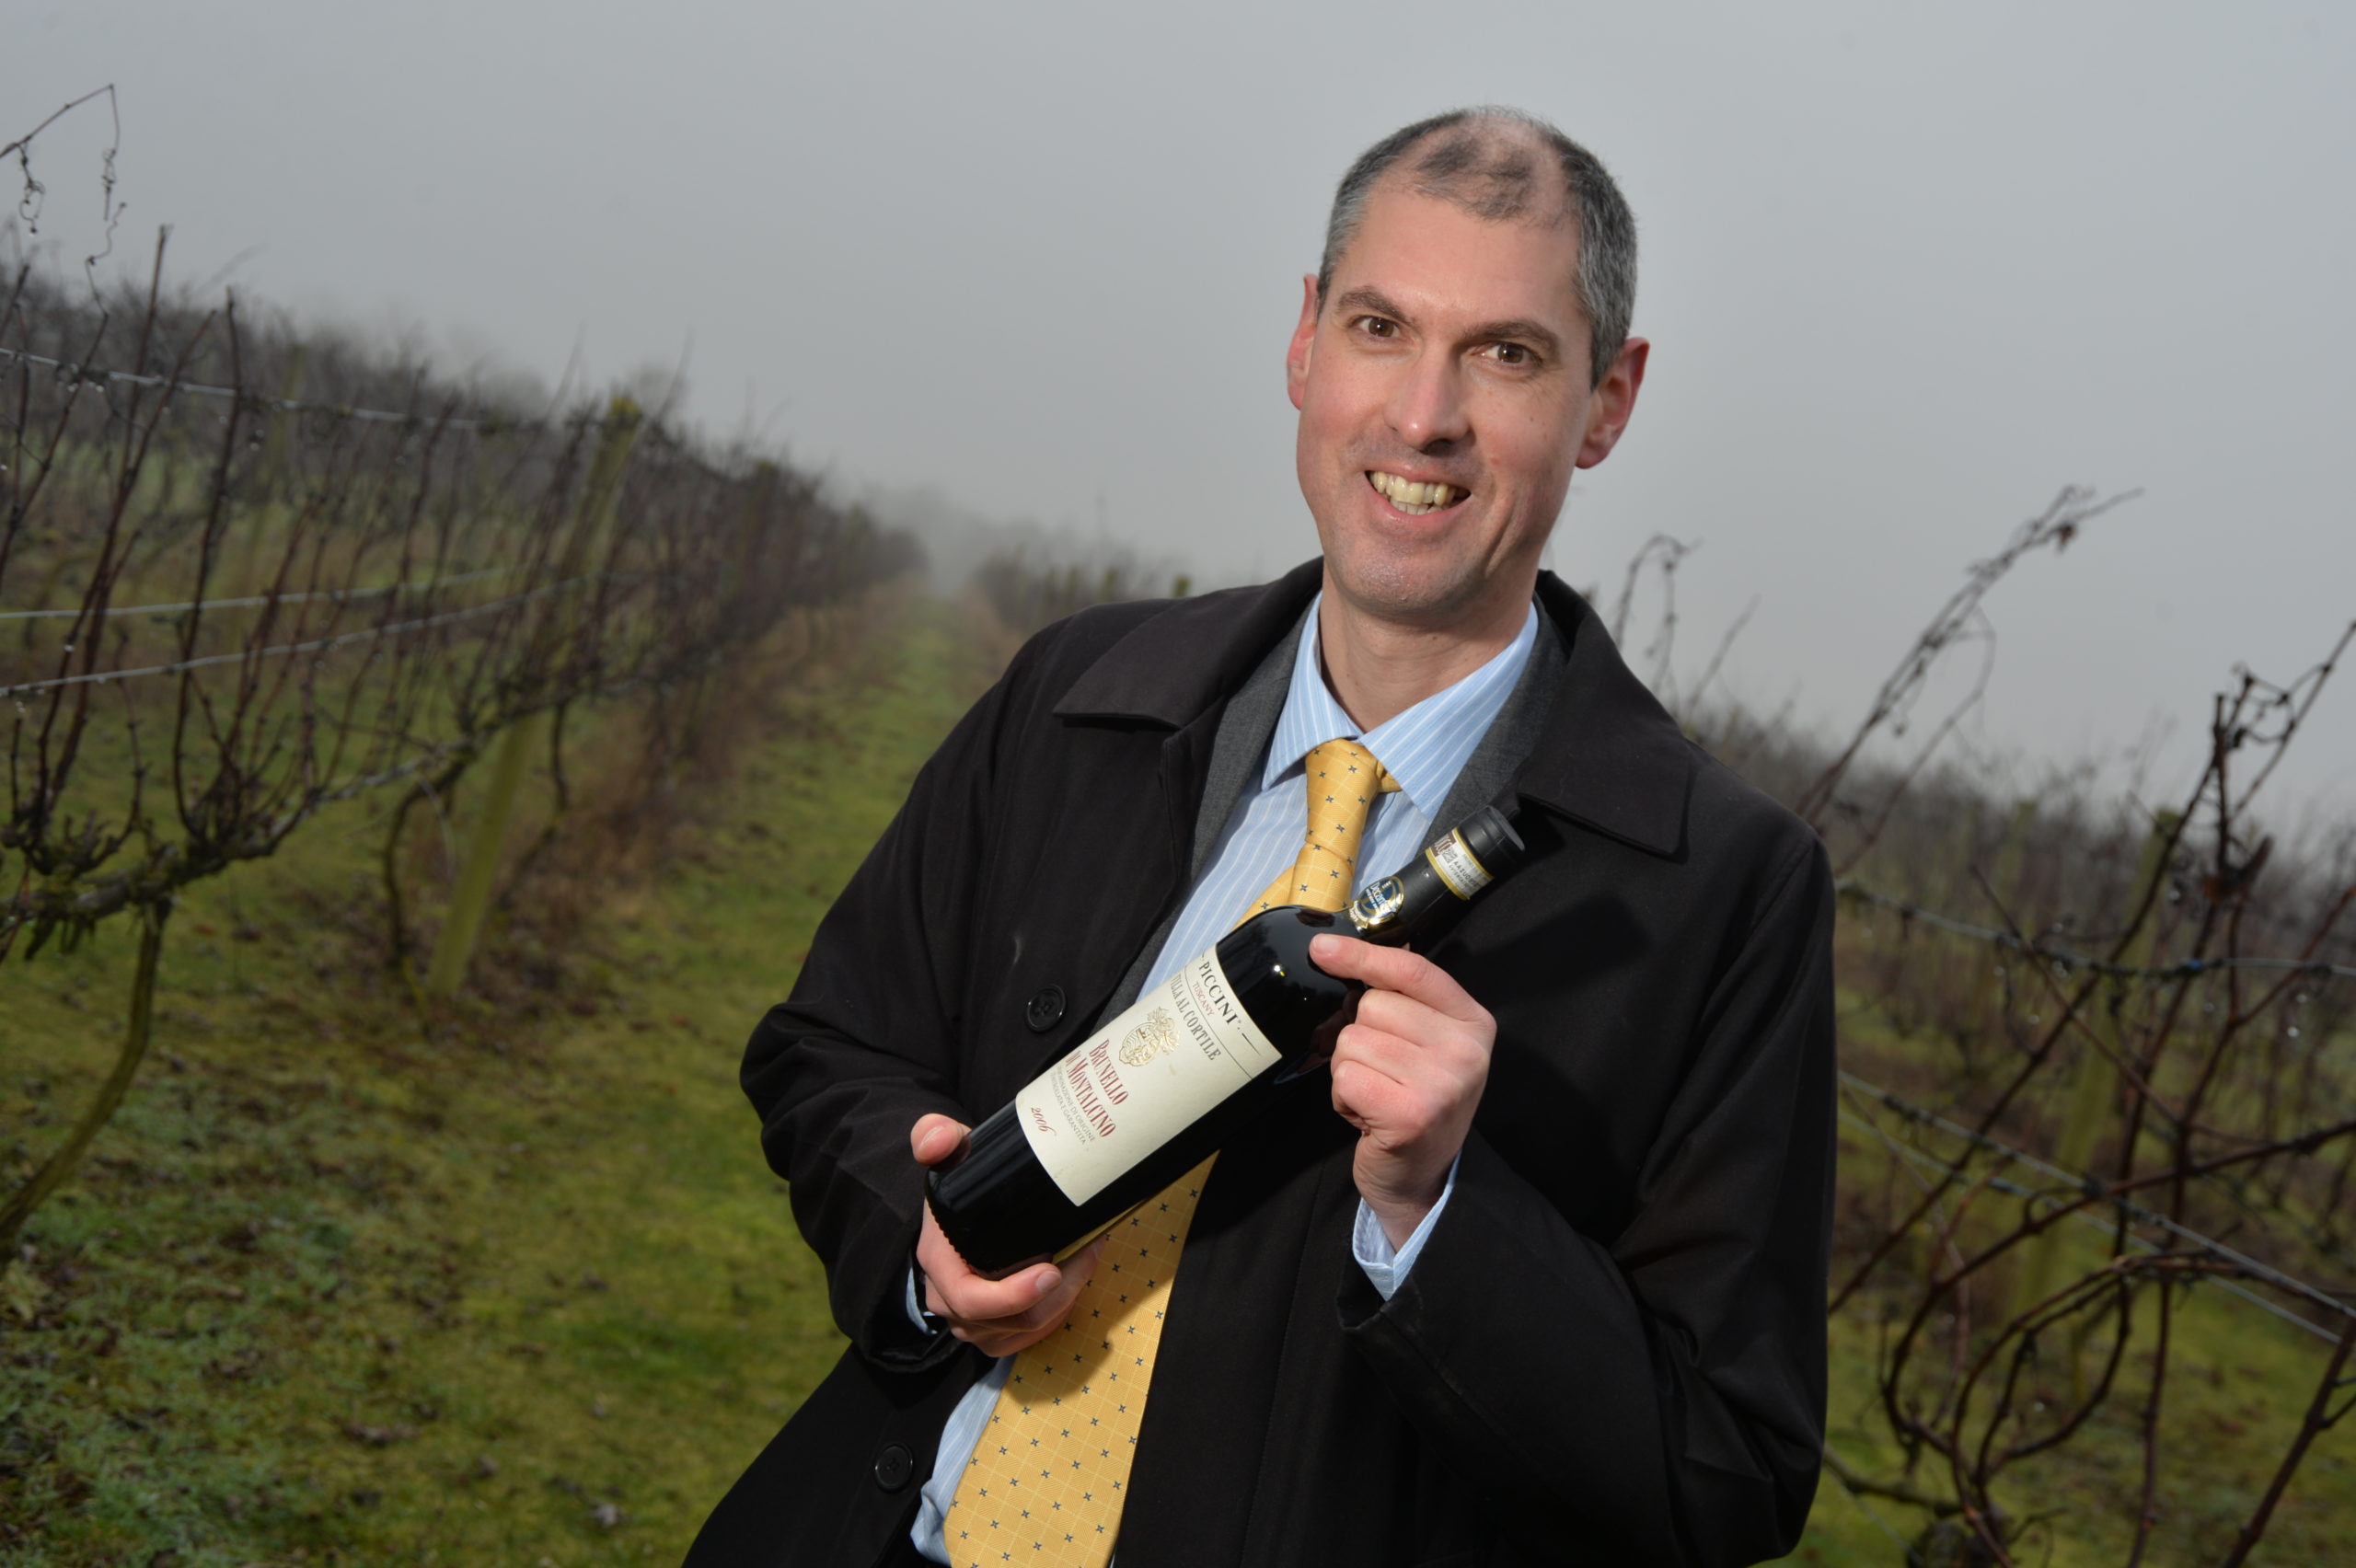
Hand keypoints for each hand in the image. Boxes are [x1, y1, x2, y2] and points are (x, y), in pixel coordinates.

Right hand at [909, 1113, 1106, 1356]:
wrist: (958, 1211)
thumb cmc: (962, 1182)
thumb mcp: (950, 1152)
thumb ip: (937, 1137)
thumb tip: (935, 1139)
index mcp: (939, 1264)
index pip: (971, 1299)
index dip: (1014, 1296)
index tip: (1052, 1269)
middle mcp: (948, 1302)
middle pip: (1011, 1320)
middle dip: (1059, 1292)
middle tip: (1087, 1252)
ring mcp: (969, 1323)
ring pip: (1026, 1332)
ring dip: (1064, 1300)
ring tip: (1085, 1258)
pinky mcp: (990, 1332)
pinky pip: (1028, 1338)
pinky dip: (1057, 1313)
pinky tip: (1072, 1281)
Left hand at [1309, 934, 1495, 1247]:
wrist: (1423, 1178)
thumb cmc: (1415, 1102)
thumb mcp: (1426, 1044)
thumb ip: (1401, 999)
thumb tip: (1343, 949)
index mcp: (1473, 1022)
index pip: (1413, 970)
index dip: (1363, 955)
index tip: (1323, 949)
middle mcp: (1465, 1050)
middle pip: (1372, 1006)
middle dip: (1360, 1037)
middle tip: (1383, 1073)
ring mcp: (1442, 1083)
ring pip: (1352, 1041)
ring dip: (1350, 1071)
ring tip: (1377, 1095)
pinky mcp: (1411, 1114)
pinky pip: (1345, 1077)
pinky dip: (1343, 1097)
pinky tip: (1368, 1114)